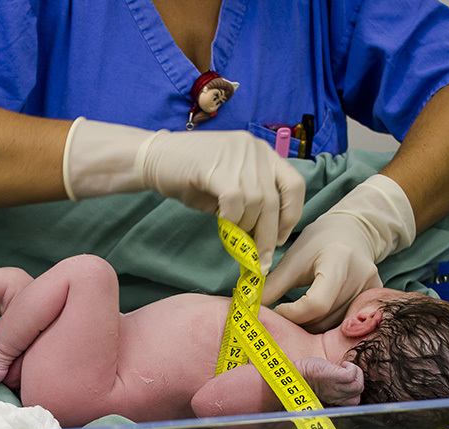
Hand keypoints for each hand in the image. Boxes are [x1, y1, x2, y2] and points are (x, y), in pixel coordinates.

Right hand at [63, 118, 304, 272]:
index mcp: (263, 153)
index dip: (290, 215)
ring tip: (234, 237)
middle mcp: (255, 150)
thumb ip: (250, 202)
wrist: (154, 158)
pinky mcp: (217, 166)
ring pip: (256, 203)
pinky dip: (231, 219)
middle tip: (261, 259)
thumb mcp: (229, 184)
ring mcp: (237, 155)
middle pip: (274, 200)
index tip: (279, 238)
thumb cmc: (190, 175)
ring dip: (246, 228)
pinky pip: (234, 201)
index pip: (294, 185)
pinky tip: (222, 224)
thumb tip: (265, 237)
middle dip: (268, 234)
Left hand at [263, 174, 415, 331]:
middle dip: (298, 322)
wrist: (352, 232)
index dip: (292, 314)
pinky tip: (314, 316)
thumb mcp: (293, 259)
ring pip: (334, 325)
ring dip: (310, 325)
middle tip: (282, 315)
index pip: (316, 304)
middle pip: (325, 318)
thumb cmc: (318, 244)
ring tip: (297, 314)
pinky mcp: (374, 299)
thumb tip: (249, 308)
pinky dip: (326, 324)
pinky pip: (345, 323)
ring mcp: (371, 289)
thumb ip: (273, 285)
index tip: (276, 311)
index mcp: (338, 260)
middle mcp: (361, 276)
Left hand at [295, 358, 363, 406]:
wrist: (297, 374)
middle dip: (357, 379)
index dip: (354, 390)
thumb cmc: (308, 377)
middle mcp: (337, 396)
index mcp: (335, 399)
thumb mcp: (324, 387)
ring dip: (357, 374)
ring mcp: (336, 387)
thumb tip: (344, 380)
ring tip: (346, 368)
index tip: (346, 382)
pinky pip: (351, 375)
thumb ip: (334, 388)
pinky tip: (344, 365)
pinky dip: (352, 368)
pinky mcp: (334, 377)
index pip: (354, 401)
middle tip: (347, 371)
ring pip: (358, 386)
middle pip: (358, 392)